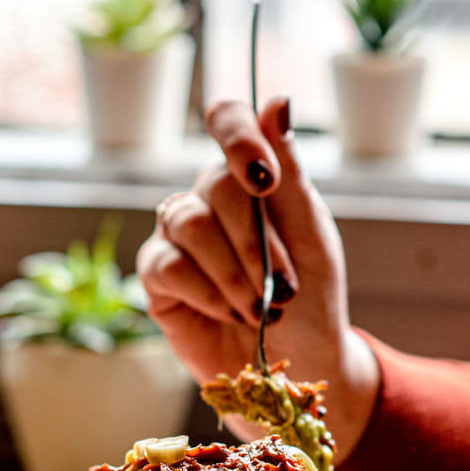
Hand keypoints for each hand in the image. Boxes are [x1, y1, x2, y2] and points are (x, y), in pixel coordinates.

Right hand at [136, 97, 376, 460]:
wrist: (297, 368)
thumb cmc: (309, 301)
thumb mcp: (313, 239)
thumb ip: (291, 175)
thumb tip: (278, 101)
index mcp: (250, 176)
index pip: (227, 120)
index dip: (237, 134)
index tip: (263, 177)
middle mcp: (208, 198)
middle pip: (214, 182)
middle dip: (255, 239)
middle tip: (284, 286)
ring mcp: (177, 236)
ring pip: (188, 222)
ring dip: (234, 270)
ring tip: (262, 308)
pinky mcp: (156, 278)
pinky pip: (168, 264)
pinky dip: (208, 292)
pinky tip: (232, 313)